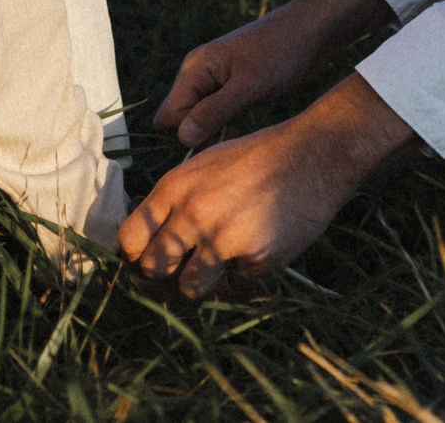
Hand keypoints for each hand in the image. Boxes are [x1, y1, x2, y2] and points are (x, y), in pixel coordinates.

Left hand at [121, 73, 414, 297]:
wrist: (315, 155)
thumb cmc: (258, 157)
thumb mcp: (204, 164)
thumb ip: (173, 199)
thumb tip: (146, 240)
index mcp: (175, 187)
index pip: (128, 240)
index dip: (135, 254)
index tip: (147, 257)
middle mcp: (193, 214)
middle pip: (153, 270)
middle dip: (166, 273)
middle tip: (184, 265)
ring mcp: (225, 239)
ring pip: (190, 289)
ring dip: (203, 282)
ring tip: (221, 263)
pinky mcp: (257, 259)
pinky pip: (234, 287)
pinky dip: (241, 277)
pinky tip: (255, 251)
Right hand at [154, 0, 395, 150]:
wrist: (313, 29)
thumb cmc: (282, 52)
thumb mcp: (249, 86)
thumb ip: (214, 111)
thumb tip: (182, 137)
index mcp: (195, 69)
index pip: (168, 116)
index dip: (188, 133)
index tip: (220, 136)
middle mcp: (199, 74)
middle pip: (178, 119)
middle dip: (198, 135)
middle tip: (231, 136)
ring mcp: (215, 80)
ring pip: (197, 118)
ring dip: (212, 132)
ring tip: (240, 133)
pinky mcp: (231, 87)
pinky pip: (213, 113)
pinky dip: (223, 125)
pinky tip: (243, 128)